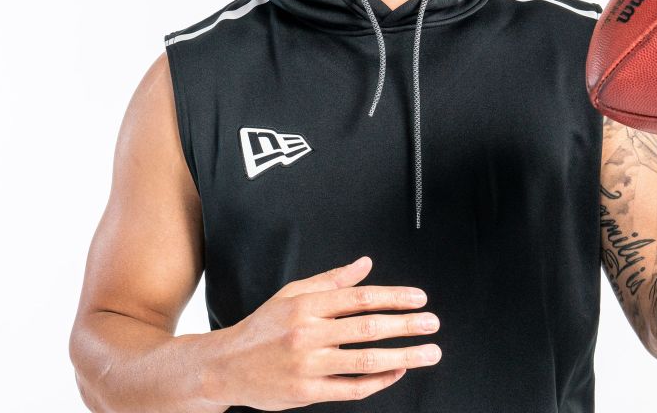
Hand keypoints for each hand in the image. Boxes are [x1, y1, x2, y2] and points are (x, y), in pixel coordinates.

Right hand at [203, 256, 441, 409]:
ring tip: (428, 352)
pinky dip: (379, 381)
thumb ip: (332, 281)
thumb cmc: (261, 329)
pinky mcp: (308, 392)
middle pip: (368, 327)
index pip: (360, 298)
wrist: (224, 366)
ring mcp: (308, 365)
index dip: (394, 297)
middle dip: (406, 326)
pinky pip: (352, 388)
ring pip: (365, 360)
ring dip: (404, 356)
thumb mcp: (290, 295)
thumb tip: (365, 264)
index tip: (419, 299)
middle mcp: (308, 334)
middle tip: (432, 324)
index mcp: (306, 306)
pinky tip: (396, 373)